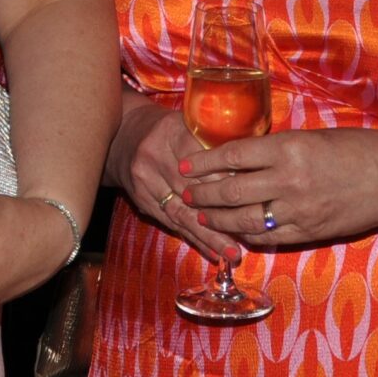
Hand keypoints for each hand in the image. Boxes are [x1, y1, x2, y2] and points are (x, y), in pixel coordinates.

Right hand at [110, 97, 239, 264]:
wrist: (125, 137)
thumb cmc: (169, 130)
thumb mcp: (189, 123)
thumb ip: (215, 140)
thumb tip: (253, 165)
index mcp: (170, 132)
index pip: (200, 159)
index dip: (224, 178)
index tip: (249, 195)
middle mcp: (153, 156)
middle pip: (191, 190)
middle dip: (221, 213)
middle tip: (248, 232)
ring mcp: (144, 182)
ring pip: (182, 213)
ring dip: (209, 236)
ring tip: (232, 252)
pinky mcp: (142, 202)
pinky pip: (172, 224)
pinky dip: (195, 239)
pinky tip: (213, 253)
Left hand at [176, 129, 377, 247]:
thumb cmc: (354, 149)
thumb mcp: (310, 138)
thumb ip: (276, 150)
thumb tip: (240, 158)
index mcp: (288, 148)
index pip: (232, 156)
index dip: (204, 162)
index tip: (185, 165)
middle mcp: (288, 180)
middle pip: (231, 190)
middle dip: (202, 194)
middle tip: (185, 193)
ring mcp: (297, 209)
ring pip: (244, 219)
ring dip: (218, 219)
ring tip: (201, 216)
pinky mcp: (308, 231)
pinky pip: (267, 237)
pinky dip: (246, 235)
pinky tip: (234, 232)